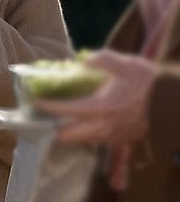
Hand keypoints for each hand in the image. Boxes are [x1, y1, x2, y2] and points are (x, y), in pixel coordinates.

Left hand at [35, 49, 156, 145]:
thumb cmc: (150, 83)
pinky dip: (86, 134)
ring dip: (70, 133)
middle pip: (68, 136)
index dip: (47, 105)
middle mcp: (104, 126)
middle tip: (45, 117)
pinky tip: (86, 124)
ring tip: (62, 120)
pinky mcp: (121, 140)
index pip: (66, 109)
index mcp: (101, 107)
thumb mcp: (127, 65)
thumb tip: (83, 59)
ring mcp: (113, 136)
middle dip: (53, 128)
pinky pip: (97, 142)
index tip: (35, 100)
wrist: (173, 103)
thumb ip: (103, 60)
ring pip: (82, 140)